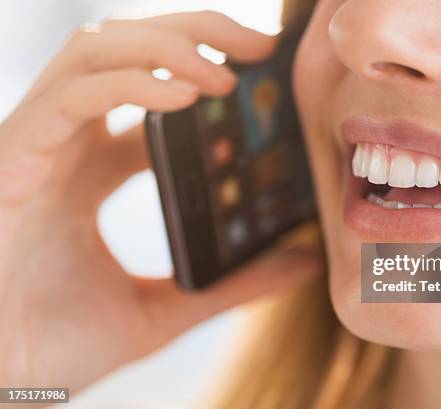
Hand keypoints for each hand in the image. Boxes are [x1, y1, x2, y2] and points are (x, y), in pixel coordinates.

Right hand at [0, 11, 319, 393]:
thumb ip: (232, 282)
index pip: (147, 91)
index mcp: (91, 170)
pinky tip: (184, 96)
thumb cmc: (54, 348)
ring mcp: (34, 146)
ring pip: (93, 52)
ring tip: (227, 73)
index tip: (261, 71)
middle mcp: (63, 146)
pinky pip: (69, 97)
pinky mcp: (9, 161)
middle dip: (192, 32)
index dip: (201, 69)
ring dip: (165, 46)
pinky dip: (129, 85)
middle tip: (259, 44)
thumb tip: (304, 259)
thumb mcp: (165, 309)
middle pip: (123, 50)